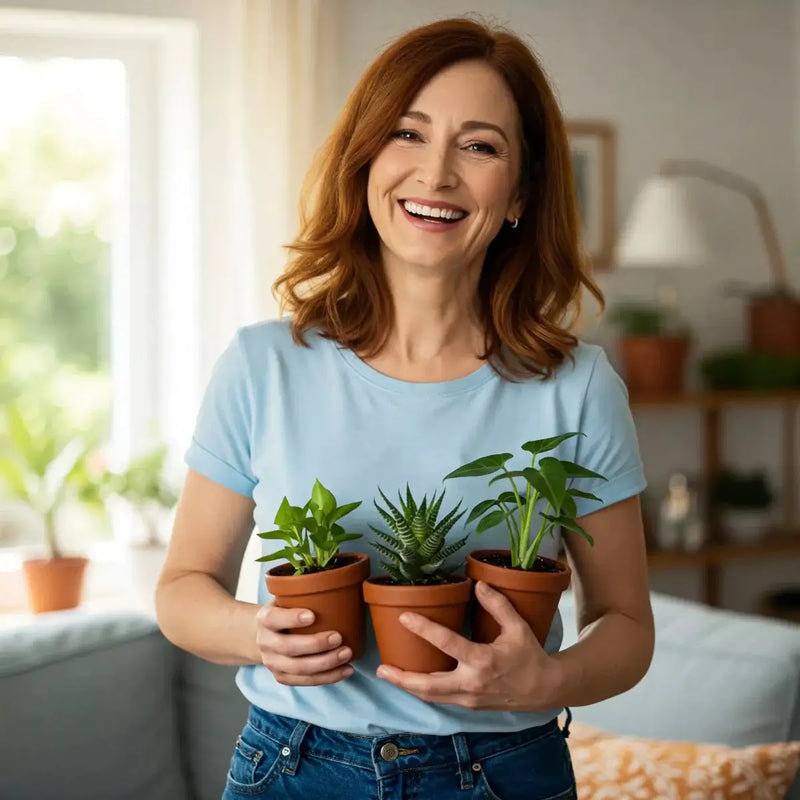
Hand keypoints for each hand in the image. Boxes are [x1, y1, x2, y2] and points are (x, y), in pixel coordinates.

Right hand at [256, 601, 353, 685]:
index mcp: (265, 618)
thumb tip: (336, 587)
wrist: (264, 634)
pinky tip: (346, 670)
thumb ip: (302, 596)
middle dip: (315, 644)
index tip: (312, 615)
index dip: (291, 618)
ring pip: (298, 668)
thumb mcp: (285, 599)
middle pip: (288, 647)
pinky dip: (328, 677)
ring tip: (347, 654)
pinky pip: (306, 681)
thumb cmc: (284, 612)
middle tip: (338, 637)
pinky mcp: (282, 676)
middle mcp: (265, 642)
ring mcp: (272, 662)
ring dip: (325, 663)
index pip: (274, 619)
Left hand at [375, 581, 561, 710]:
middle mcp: (472, 683)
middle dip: (403, 678)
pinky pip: (441, 698)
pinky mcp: (469, 705)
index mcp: (483, 661)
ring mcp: (469, 698)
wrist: (544, 690)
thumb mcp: (518, 627)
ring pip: (432, 697)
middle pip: (429, 686)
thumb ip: (498, 605)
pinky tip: (410, 680)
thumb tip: (478, 585)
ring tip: (387, 674)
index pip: (447, 643)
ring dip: (408, 687)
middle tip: (381, 669)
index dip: (424, 629)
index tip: (404, 617)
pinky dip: (423, 690)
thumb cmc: (530, 656)